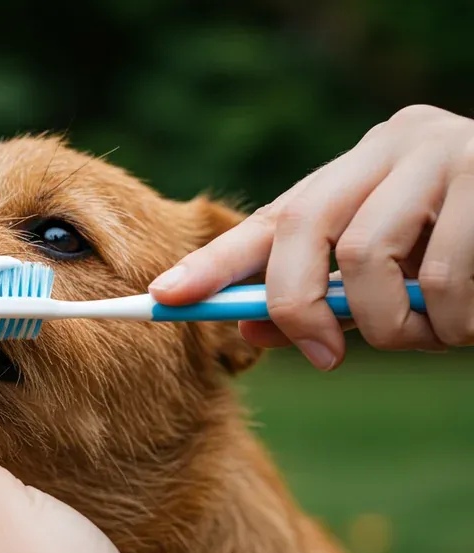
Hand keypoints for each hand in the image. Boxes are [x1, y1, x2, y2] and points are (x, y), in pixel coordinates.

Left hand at [149, 104, 473, 369]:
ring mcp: (448, 155)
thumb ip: (328, 291)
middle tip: (323, 353)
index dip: (214, 264)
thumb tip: (253, 335)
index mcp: (358, 167)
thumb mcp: (392, 266)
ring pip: (372, 266)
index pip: (270, 218)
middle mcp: (393, 147)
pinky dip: (454, 324)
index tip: (162, 299)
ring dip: (395, 326)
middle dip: (299, 306)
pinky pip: (446, 282)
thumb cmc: (471, 245)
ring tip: (434, 330)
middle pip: (303, 232)